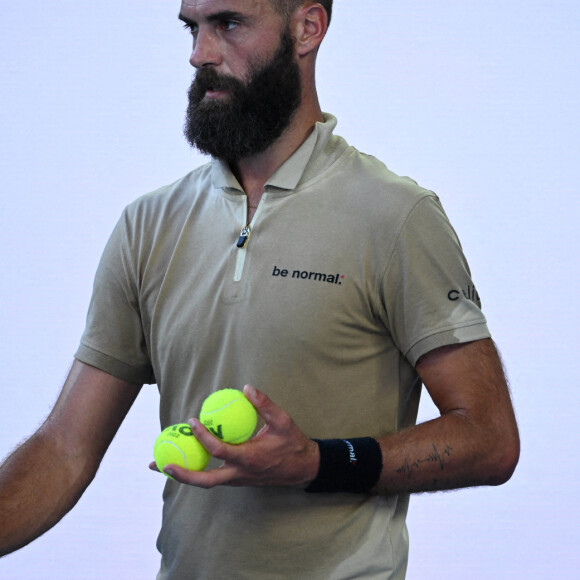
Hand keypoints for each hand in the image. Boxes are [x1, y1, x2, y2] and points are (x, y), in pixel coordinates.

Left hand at [148, 385, 319, 488]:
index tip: (192, 421)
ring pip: (205, 481)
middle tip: (161, 463)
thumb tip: (246, 388)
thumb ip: (265, 405)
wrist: (301, 468)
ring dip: (183, 475)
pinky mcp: (236, 479)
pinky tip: (183, 459)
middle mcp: (240, 473)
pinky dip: (195, 470)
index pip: (219, 450)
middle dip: (181, 474)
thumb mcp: (283, 421)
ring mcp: (237, 479)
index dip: (203, 437)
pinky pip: (212, 476)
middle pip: (205, 480)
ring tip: (159, 464)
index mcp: (250, 459)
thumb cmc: (292, 443)